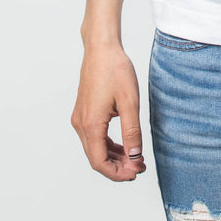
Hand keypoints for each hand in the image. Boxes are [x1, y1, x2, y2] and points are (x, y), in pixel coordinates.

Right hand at [71, 43, 146, 180]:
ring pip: (94, 148)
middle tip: (139, 166)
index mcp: (91, 124)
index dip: (118, 173)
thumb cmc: (115, 70)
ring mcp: (80, 118)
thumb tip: (134, 157)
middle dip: (118, 167)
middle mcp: (81, 124)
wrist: (101, 48)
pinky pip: (94, 136)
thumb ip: (132, 131)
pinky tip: (124, 144)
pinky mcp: (83, 112)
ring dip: (113, 157)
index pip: (100, 162)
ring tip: (134, 157)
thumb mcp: (130, 102)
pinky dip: (108, 145)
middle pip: (96, 158)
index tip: (136, 172)